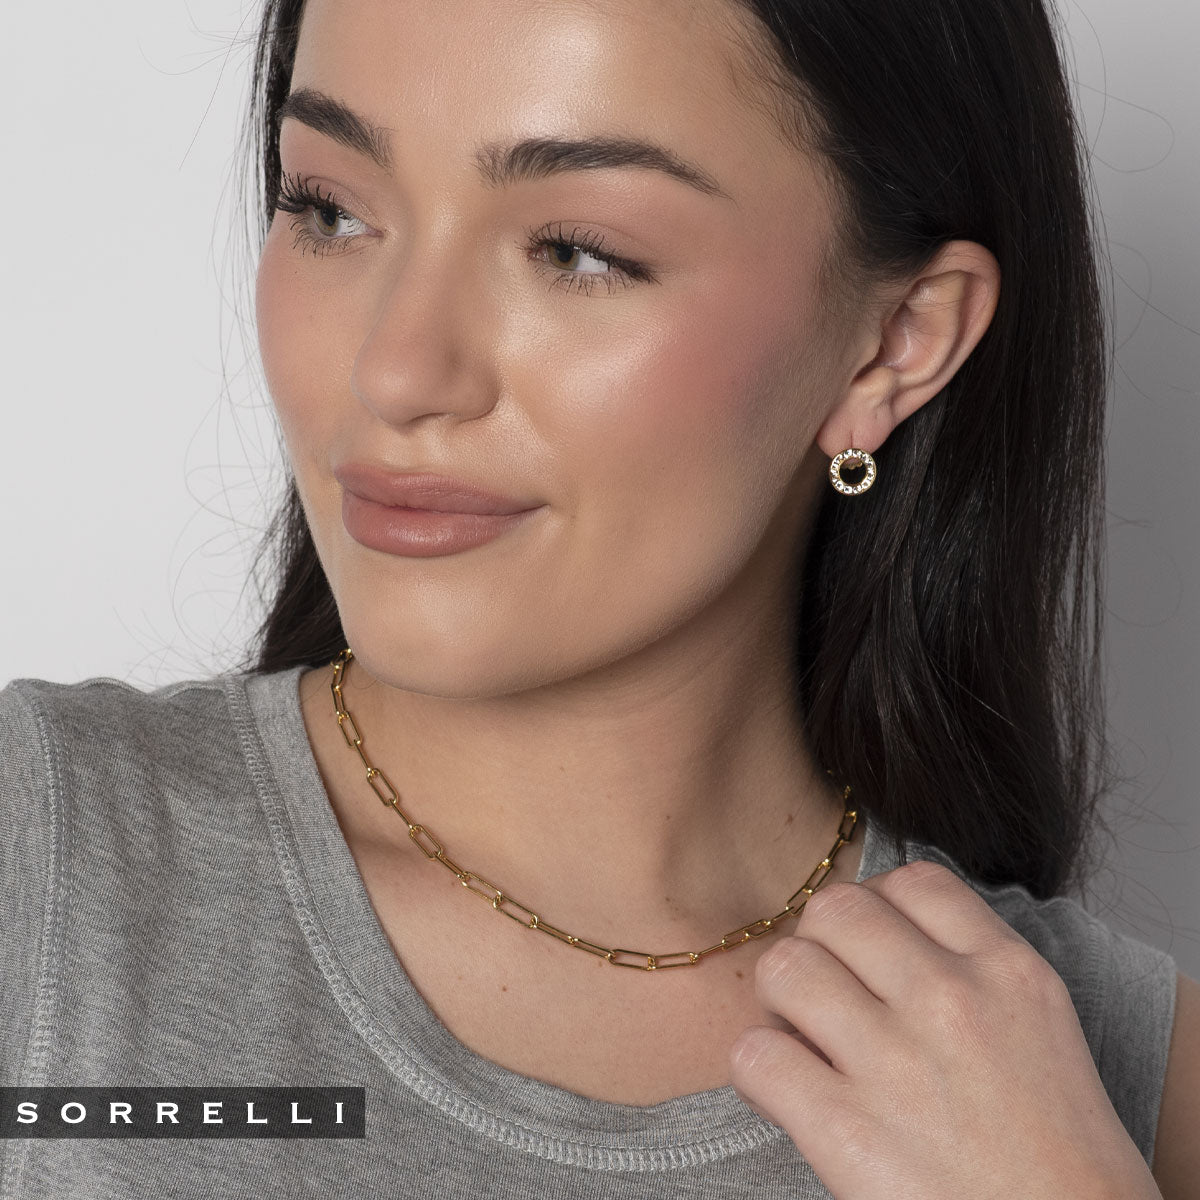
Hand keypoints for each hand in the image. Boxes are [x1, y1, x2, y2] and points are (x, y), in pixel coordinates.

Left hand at [728, 859, 1162, 1199]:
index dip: (876, 907)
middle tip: (826, 991)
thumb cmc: (1057, 1156)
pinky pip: (755, 1055)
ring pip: (785, 967)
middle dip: (818, 943)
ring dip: (779, 1002)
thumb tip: (884, 933)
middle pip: (836, 908)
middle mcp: (951, 1001)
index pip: (912, 879)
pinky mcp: (846, 1132)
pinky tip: (787, 1095)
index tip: (870, 950)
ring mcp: (896, 1064)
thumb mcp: (1038, 1031)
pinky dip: (757, 1072)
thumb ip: (971, 970)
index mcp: (1008, 973)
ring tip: (802, 1038)